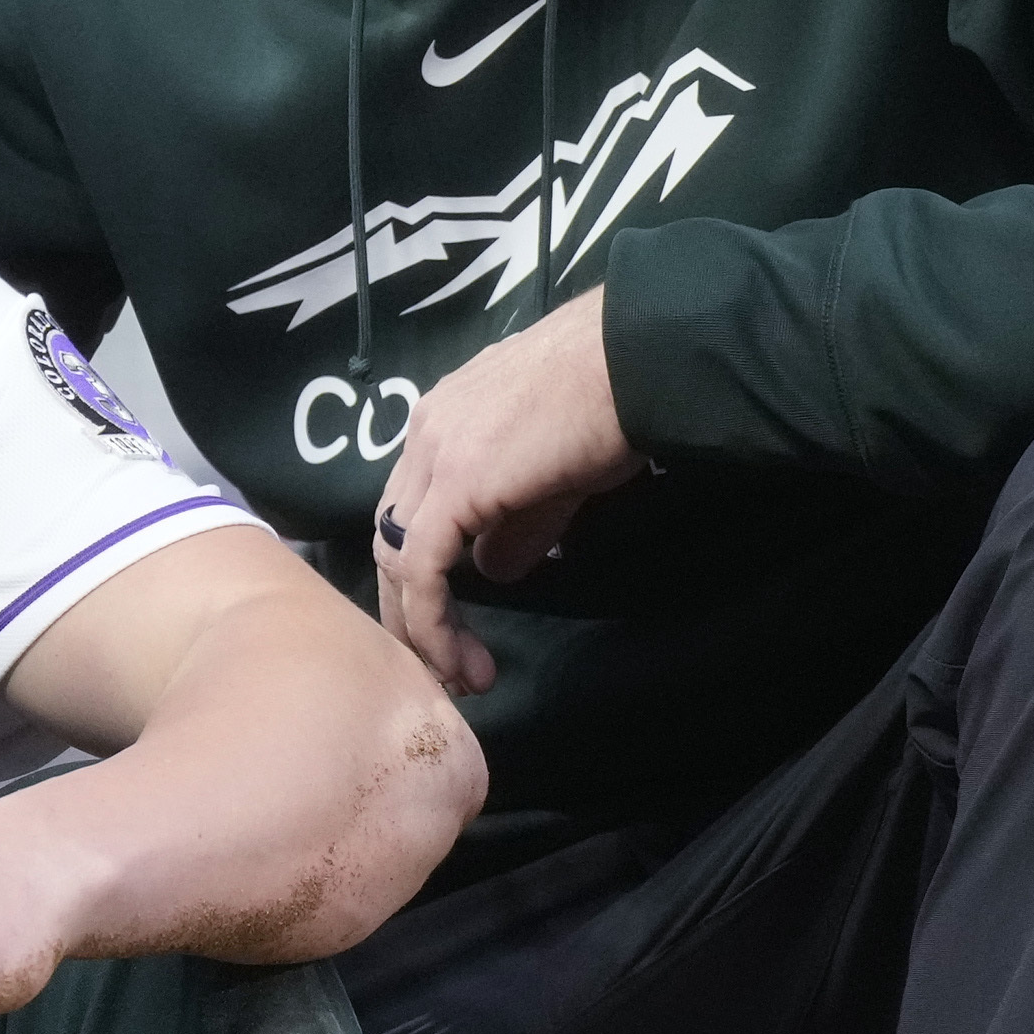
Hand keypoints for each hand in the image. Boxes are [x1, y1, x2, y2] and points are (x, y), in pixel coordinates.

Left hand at [370, 286, 638, 695]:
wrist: (640, 358)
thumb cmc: (616, 399)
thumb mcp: (558, 473)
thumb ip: (517, 522)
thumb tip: (490, 573)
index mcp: (443, 420)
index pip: (411, 507)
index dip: (423, 570)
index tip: (453, 622)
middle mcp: (424, 432)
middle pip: (392, 534)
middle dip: (409, 607)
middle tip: (440, 663)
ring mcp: (434, 454)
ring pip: (398, 555)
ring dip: (420, 625)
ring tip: (456, 675)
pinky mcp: (455, 485)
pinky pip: (422, 567)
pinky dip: (430, 620)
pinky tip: (455, 657)